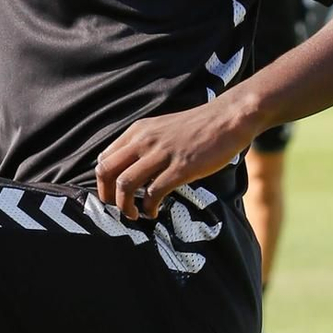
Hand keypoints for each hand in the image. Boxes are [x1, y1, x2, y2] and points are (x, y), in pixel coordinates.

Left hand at [95, 101, 256, 220]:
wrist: (229, 117)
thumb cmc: (197, 127)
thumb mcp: (161, 129)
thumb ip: (144, 145)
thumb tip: (131, 170)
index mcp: (138, 131)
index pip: (104, 159)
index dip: (104, 182)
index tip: (113, 195)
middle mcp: (144, 141)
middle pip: (107, 171)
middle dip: (107, 196)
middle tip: (117, 209)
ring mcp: (162, 154)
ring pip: (125, 184)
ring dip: (125, 206)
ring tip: (135, 215)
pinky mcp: (181, 167)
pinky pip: (153, 192)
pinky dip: (149, 207)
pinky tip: (154, 212)